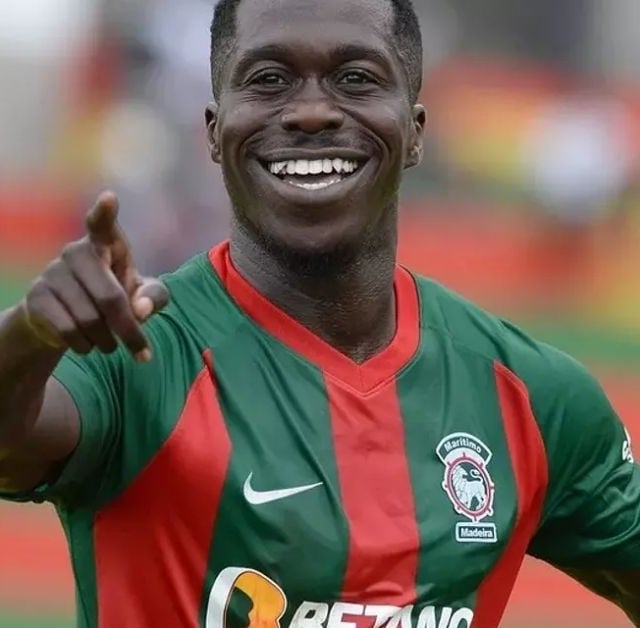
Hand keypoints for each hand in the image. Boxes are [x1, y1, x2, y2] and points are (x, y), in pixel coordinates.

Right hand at [21, 192, 168, 361]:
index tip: (110, 198)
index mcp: (106, 244)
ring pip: (90, 320)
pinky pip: (68, 331)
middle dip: (129, 331)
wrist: (61, 318)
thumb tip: (142, 309)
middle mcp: (75, 252)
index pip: (103, 225)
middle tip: (143, 353)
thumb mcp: (140, 295)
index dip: (105, 213)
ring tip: (110, 344)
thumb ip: (153, 297)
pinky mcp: (36, 297)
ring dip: (107, 342)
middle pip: (111, 298)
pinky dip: (85, 346)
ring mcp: (53, 273)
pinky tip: (87, 345)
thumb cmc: (112, 297)